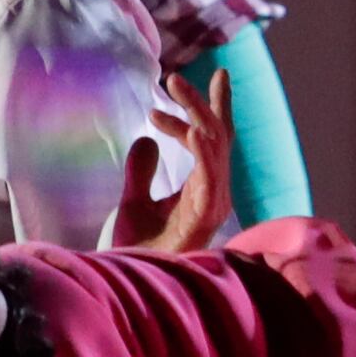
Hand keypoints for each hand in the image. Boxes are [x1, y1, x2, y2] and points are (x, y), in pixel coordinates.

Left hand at [116, 72, 233, 253]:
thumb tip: (145, 139)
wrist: (134, 282)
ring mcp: (213, 203)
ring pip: (214, 146)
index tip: (221, 74)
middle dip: (200, 102)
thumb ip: (141, 172)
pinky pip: (209, 175)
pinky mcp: (205, 215)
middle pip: (217, 136)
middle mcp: (215, 192)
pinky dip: (202, 151)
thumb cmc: (138, 250)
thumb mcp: (134, 202)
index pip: (216, 139)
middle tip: (174, 77)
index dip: (219, 106)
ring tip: (173, 87)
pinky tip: (189, 130)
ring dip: (194, 114)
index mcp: (204, 187)